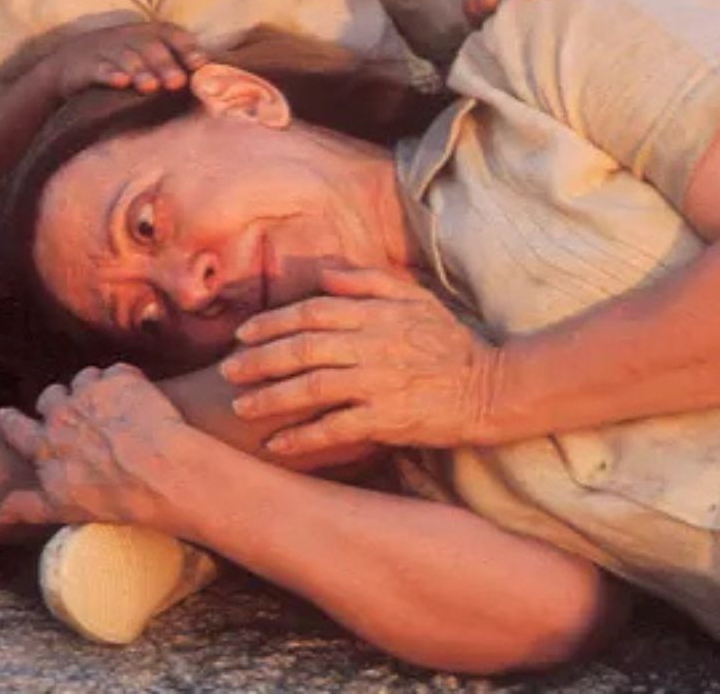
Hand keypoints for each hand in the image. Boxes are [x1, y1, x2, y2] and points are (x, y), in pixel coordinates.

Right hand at [0, 364, 193, 530]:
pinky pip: (117, 372)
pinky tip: (136, 397)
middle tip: (73, 412)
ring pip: (83, 379)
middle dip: (58, 401)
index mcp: (44, 445)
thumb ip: (27, 506)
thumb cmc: (115, 496)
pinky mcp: (121, 379)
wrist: (163, 472)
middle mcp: (62, 413)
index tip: (6, 415)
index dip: (10, 420)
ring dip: (92, 389)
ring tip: (110, 405)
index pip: (14, 427)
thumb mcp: (64, 509)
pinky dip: (124, 382)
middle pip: (50, 396)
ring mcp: (91, 393)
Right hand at [44, 22, 207, 97]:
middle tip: (177, 83)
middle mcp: (128, 37)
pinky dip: (108, 73)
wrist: (68, 65)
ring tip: (150, 86)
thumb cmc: (119, 63)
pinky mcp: (84, 65)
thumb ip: (174, 64)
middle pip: (150, 47)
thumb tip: (210, 81)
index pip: (171, 33)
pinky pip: (97, 68)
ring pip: (125, 58)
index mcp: (147, 34)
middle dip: (165, 64)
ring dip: (139, 71)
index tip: (200, 64)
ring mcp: (105, 50)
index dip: (186, 47)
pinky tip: (118, 81)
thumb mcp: (144, 57)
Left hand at [219, 268, 499, 455]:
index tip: (243, 334)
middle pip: (302, 348)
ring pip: (312, 387)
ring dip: (271, 397)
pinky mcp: (387, 418)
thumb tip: (325, 274)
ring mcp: (379, 382)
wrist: (492, 387)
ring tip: (241, 407)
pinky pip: (335, 428)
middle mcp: (372, 344)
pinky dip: (304, 436)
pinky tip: (277, 444)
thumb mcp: (416, 298)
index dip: (273, 322)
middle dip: (259, 359)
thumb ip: (368, 281)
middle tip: (227, 371)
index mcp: (375, 313)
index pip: (311, 312)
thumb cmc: (452, 342)